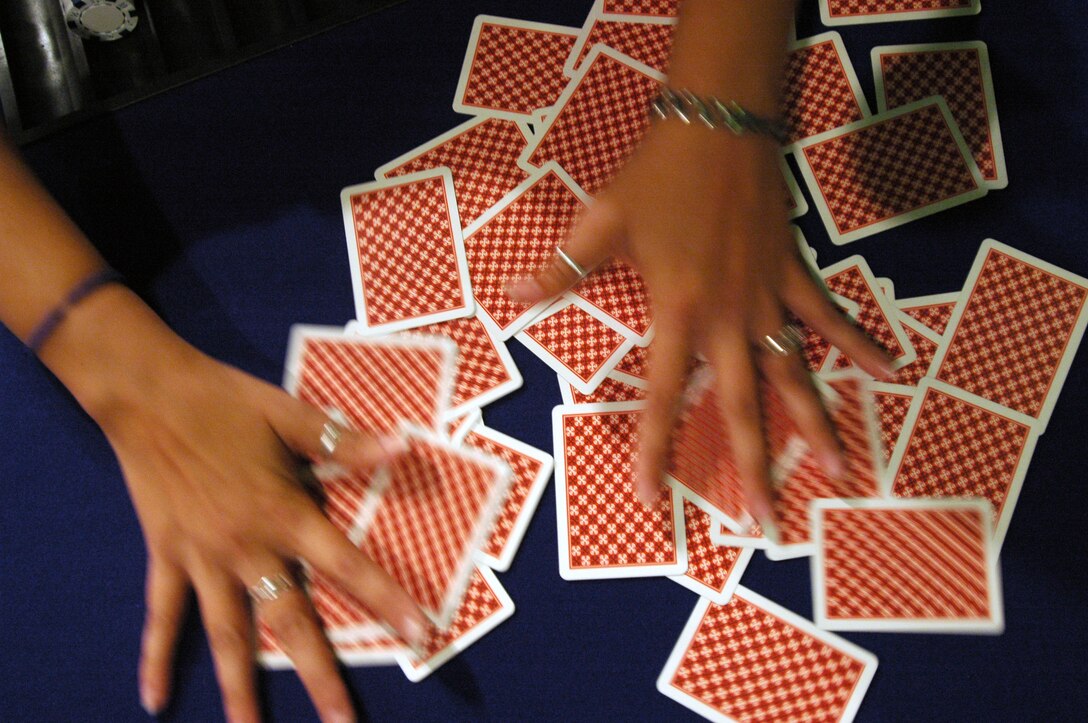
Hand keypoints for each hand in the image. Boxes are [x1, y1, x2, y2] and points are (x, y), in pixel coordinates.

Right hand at [68, 290, 423, 722]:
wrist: (147, 392)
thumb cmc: (225, 401)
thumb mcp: (290, 414)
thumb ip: (344, 441)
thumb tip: (403, 445)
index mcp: (284, 514)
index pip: (347, 567)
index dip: (387, 601)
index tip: (421, 635)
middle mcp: (246, 548)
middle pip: (289, 623)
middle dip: (319, 676)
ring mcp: (202, 558)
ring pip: (226, 634)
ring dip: (238, 687)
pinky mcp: (165, 555)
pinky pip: (162, 614)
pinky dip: (156, 656)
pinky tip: (152, 700)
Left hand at [509, 122, 891, 521]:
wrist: (718, 122)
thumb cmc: (655, 175)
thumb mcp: (600, 221)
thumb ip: (562, 269)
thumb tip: (511, 297)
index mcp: (677, 311)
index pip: (660, 397)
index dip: (653, 452)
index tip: (651, 503)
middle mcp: (728, 318)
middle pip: (743, 406)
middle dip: (758, 470)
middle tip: (769, 526)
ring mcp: (768, 299)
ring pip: (796, 374)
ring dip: (818, 425)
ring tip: (843, 475)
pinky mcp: (795, 273)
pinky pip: (830, 317)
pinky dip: (861, 342)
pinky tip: (893, 370)